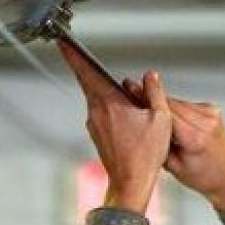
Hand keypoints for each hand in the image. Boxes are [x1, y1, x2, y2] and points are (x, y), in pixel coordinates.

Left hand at [59, 41, 172, 215]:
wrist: (130, 182)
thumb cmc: (145, 154)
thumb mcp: (161, 120)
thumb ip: (155, 93)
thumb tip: (151, 76)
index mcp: (109, 102)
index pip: (87, 72)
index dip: (74, 55)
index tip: (63, 43)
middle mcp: (96, 110)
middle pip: (87, 81)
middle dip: (81, 64)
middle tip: (71, 48)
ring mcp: (93, 122)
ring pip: (95, 96)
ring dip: (100, 87)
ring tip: (113, 83)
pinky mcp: (95, 131)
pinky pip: (99, 110)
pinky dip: (106, 103)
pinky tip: (120, 108)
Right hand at [123, 80, 224, 215]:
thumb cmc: (201, 176)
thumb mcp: (172, 166)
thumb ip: (156, 142)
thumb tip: (137, 124)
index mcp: (195, 138)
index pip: (165, 111)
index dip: (146, 98)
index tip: (131, 88)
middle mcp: (206, 122)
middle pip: (169, 102)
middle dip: (150, 98)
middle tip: (130, 92)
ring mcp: (211, 114)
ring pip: (176, 101)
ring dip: (161, 104)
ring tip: (148, 109)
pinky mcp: (211, 109)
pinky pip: (184, 103)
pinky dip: (173, 107)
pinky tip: (168, 117)